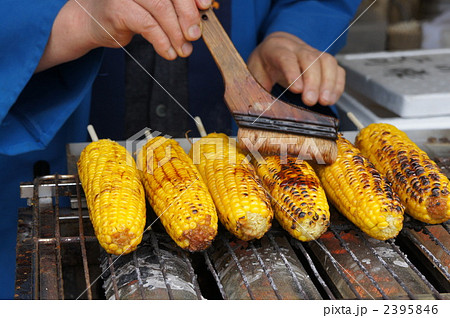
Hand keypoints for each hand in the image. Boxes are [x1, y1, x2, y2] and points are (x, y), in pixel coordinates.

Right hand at [37, 0, 210, 71]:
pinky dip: (162, 41)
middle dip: (188, 15)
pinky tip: (168, 52)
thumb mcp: (154, 7)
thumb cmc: (127, 13)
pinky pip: (148, 26)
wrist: (91, 21)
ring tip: (183, 49)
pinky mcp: (117, 9)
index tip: (205, 7)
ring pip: (161, 9)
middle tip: (194, 35)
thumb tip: (201, 15)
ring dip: (176, 33)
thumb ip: (174, 8)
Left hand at [247, 32, 344, 105]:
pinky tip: (332, 98)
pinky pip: (336, 69)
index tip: (297, 90)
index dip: (292, 73)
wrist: (275, 48)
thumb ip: (257, 87)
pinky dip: (337, 84)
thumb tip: (259, 107)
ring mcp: (313, 52)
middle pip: (310, 59)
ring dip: (329, 82)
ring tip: (325, 101)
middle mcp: (297, 48)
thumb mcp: (253, 73)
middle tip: (310, 100)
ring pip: (327, 61)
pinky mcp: (323, 61)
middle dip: (312, 81)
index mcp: (276, 49)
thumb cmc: (264, 63)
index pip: (286, 58)